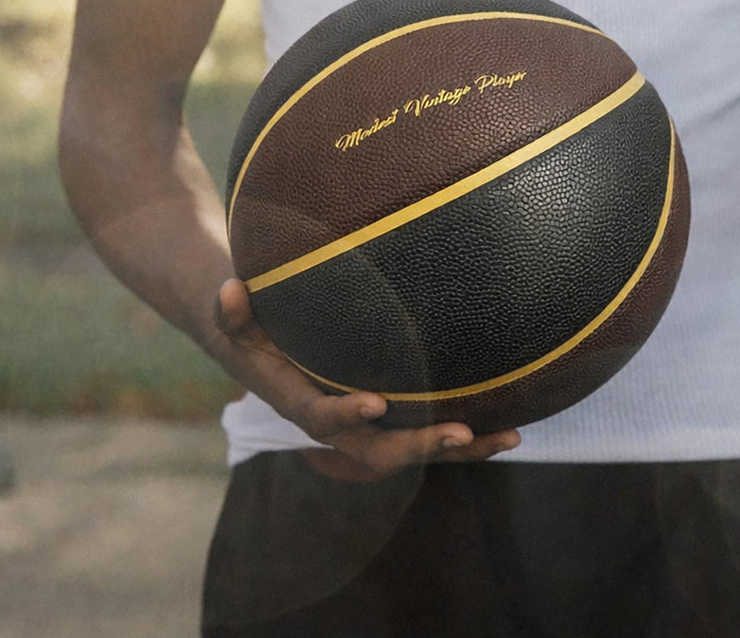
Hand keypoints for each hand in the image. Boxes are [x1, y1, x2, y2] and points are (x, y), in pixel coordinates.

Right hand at [214, 278, 520, 479]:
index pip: (320, 417)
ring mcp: (367, 422)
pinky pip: (428, 428)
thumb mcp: (233, 315)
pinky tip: (510, 424)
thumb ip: (230, 309)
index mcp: (297, 400)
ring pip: (415, 446)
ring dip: (461, 446)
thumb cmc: (250, 325)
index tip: (375, 402)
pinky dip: (467, 433)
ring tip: (509, 436)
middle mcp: (335, 421)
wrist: (261, 345)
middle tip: (461, 432)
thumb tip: (229, 290)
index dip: (346, 414)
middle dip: (419, 443)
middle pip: (378, 448)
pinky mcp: (391, 412)